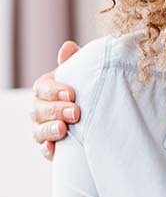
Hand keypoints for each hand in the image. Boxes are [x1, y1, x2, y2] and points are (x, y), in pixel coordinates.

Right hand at [31, 41, 80, 159]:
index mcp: (47, 89)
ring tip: (64, 129)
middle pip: (38, 109)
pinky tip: (53, 150)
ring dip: (50, 129)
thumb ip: (74, 64)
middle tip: (75, 112)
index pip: (42, 88)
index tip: (72, 93)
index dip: (54, 90)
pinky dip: (47, 149)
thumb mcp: (82, 78)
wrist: (97, 119)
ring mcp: (43, 127)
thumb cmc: (87, 93)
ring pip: (38, 129)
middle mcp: (40, 108)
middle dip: (56, 110)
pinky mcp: (50, 146)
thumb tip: (69, 46)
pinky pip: (44, 149)